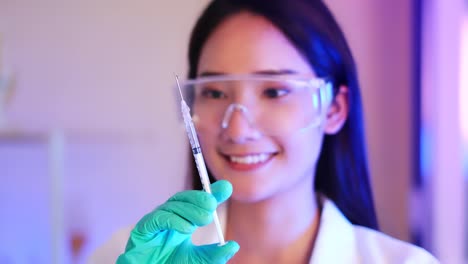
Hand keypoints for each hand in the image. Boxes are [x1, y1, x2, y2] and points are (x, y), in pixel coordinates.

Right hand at [116, 180, 238, 263]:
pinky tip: (186, 228)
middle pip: (183, 198)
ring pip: (171, 205)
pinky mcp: (142, 230)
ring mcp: (155, 223)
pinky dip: (173, 220)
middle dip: (199, 198)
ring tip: (203, 220)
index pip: (196, 202)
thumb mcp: (198, 261)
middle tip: (212, 206)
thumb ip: (214, 255)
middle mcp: (168, 218)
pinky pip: (157, 218)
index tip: (227, 188)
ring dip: (189, 210)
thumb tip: (234, 246)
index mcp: (182, 222)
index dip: (211, 193)